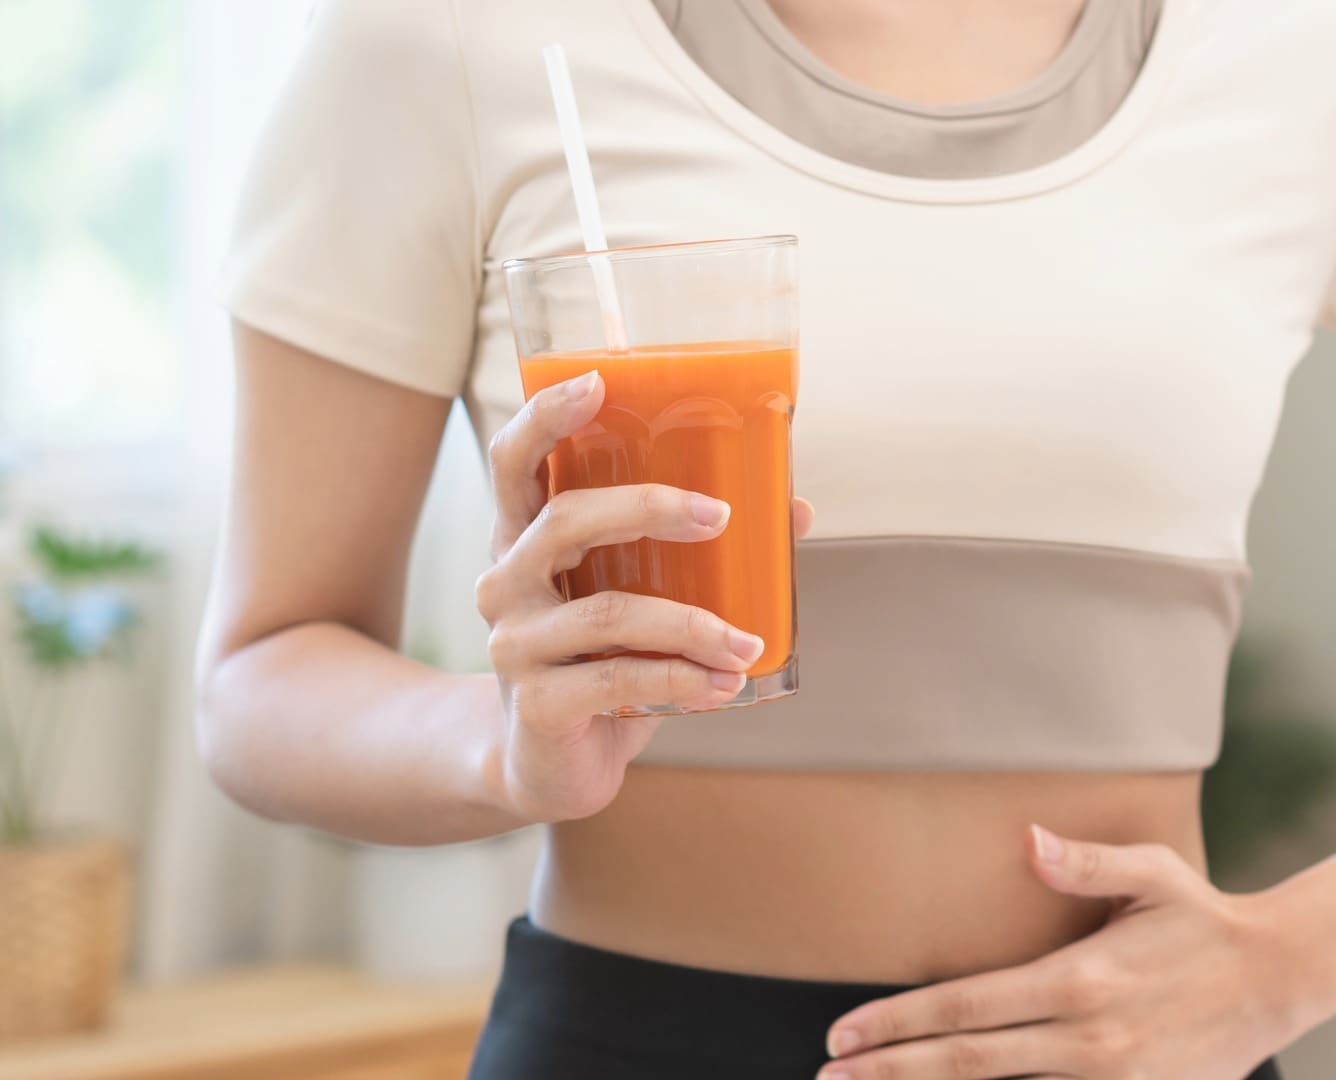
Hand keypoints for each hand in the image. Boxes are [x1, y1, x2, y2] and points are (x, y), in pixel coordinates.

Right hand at [476, 369, 812, 822]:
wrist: (545, 763)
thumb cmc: (600, 659)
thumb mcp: (640, 596)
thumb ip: (698, 553)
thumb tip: (795, 509)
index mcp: (524, 537)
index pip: (515, 461)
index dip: (546, 416)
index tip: (597, 382)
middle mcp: (505, 580)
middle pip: (566, 518)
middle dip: (650, 508)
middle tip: (723, 517)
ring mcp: (514, 643)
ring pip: (609, 611)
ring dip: (693, 623)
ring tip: (747, 642)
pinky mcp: (537, 703)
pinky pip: (618, 679)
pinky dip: (682, 680)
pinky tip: (725, 687)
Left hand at [820, 826, 1335, 1079]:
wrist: (1278, 982)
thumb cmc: (1203, 921)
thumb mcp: (1151, 875)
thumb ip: (1084, 863)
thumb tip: (1027, 841)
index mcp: (1079, 980)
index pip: (965, 1007)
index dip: (897, 1024)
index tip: (842, 1034)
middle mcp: (1087, 1040)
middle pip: (966, 1062)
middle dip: (892, 1073)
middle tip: (832, 1074)